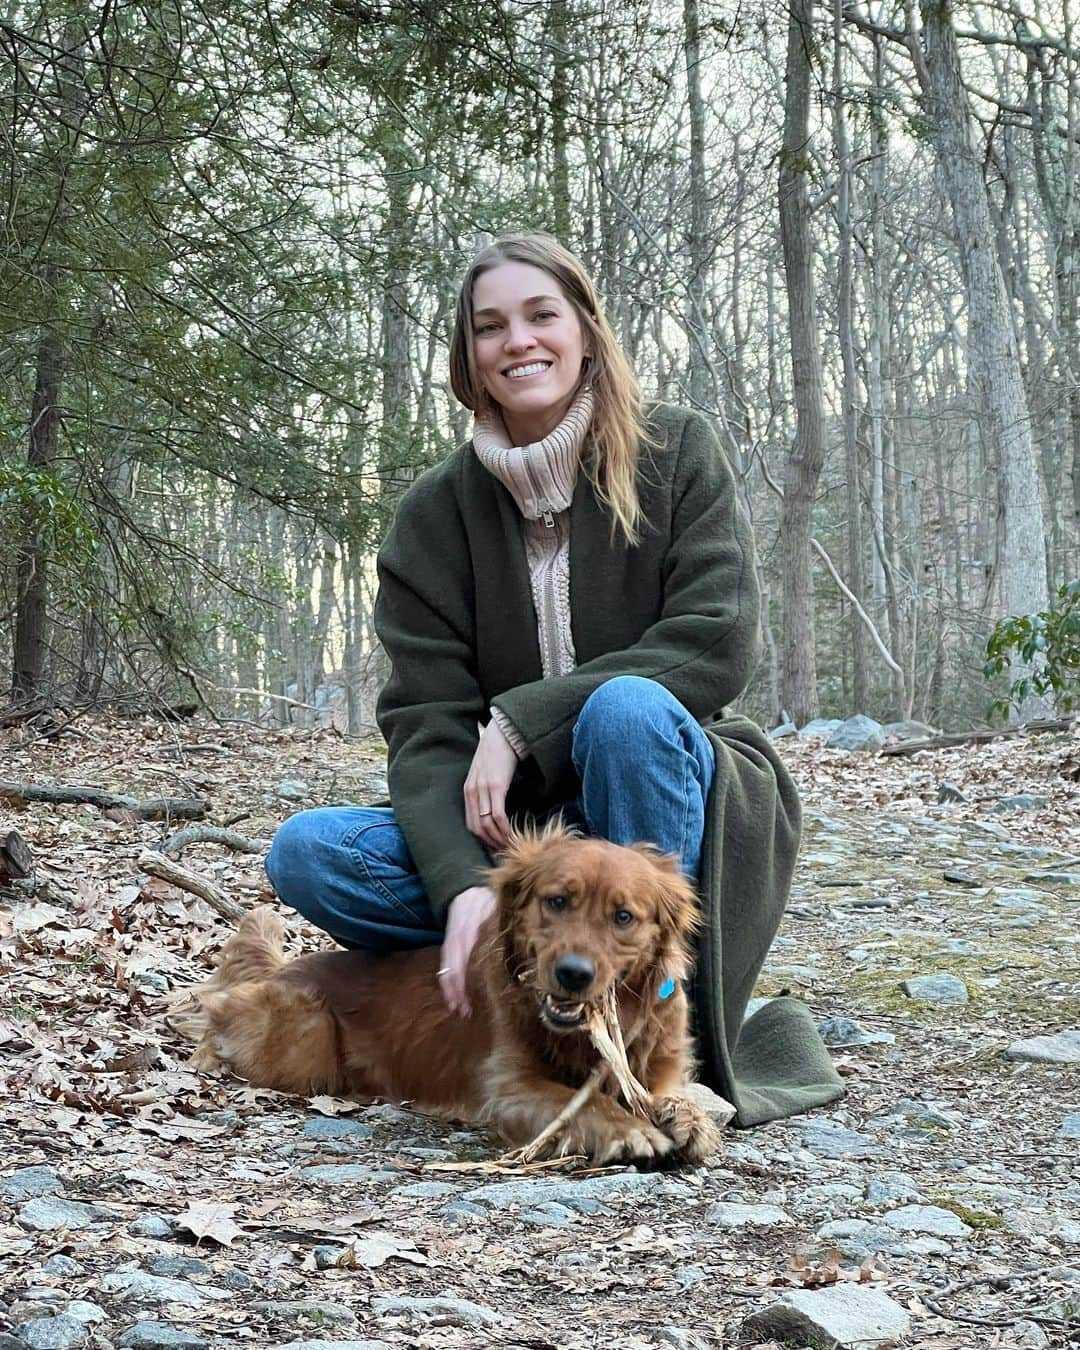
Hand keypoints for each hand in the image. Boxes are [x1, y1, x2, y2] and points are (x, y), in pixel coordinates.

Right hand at [438, 885, 495, 1015]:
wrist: (465, 892)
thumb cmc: (488, 904)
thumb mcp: (497, 909)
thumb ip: (504, 926)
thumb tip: (524, 944)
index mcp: (474, 927)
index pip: (473, 955)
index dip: (475, 976)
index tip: (484, 995)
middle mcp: (460, 936)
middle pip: (458, 967)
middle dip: (462, 990)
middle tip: (469, 1011)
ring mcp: (451, 942)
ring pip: (448, 970)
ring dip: (453, 992)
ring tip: (461, 1010)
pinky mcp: (447, 947)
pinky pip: (444, 968)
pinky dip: (447, 985)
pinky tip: (453, 1001)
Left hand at [464, 718, 517, 850]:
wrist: (502, 733)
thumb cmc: (497, 753)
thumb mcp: (484, 774)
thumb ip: (484, 790)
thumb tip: (493, 808)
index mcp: (468, 791)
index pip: (471, 824)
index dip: (482, 840)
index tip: (494, 848)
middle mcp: (472, 792)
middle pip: (477, 828)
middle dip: (490, 844)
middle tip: (503, 852)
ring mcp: (483, 789)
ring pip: (487, 824)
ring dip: (498, 839)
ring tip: (509, 845)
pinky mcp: (496, 786)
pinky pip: (498, 814)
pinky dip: (504, 828)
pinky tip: (511, 833)